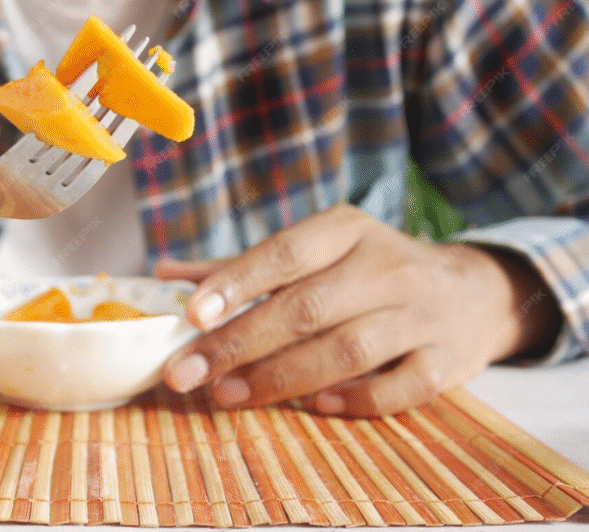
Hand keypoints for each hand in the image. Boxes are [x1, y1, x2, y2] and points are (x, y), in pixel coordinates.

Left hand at [155, 204, 560, 415]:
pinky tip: (311, 406)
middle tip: (185, 373)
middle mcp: (386, 266)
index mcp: (346, 231)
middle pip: (306, 308)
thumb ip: (243, 268)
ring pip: (346, 350)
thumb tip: (164, 275)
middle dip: (239, 343)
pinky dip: (353, 400)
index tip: (190, 313)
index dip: (237, 283)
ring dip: (280, 377)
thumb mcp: (316, 252)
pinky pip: (397, 388)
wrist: (471, 293)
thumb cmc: (369, 272)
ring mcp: (419, 315)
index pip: (286, 253)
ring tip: (226, 395)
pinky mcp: (445, 361)